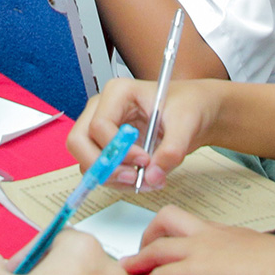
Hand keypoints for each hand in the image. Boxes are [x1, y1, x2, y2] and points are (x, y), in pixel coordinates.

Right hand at [67, 77, 221, 189]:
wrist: (194, 112)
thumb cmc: (188, 106)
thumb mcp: (186, 124)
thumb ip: (172, 150)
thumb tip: (153, 175)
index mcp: (118, 92)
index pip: (99, 125)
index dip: (118, 149)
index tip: (145, 160)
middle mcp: (103, 108)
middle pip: (79, 141)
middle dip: (103, 166)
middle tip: (134, 178)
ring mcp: (101, 128)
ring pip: (86, 160)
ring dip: (112, 177)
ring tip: (146, 181)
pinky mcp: (107, 146)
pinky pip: (100, 169)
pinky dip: (117, 181)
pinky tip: (142, 179)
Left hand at [123, 208, 274, 274]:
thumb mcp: (267, 258)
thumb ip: (253, 261)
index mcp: (226, 231)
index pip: (192, 222)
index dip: (175, 230)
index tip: (168, 241)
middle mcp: (209, 235)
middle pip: (167, 219)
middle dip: (148, 234)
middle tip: (141, 252)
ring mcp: (199, 251)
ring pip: (155, 247)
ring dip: (137, 261)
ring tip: (128, 274)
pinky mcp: (194, 272)